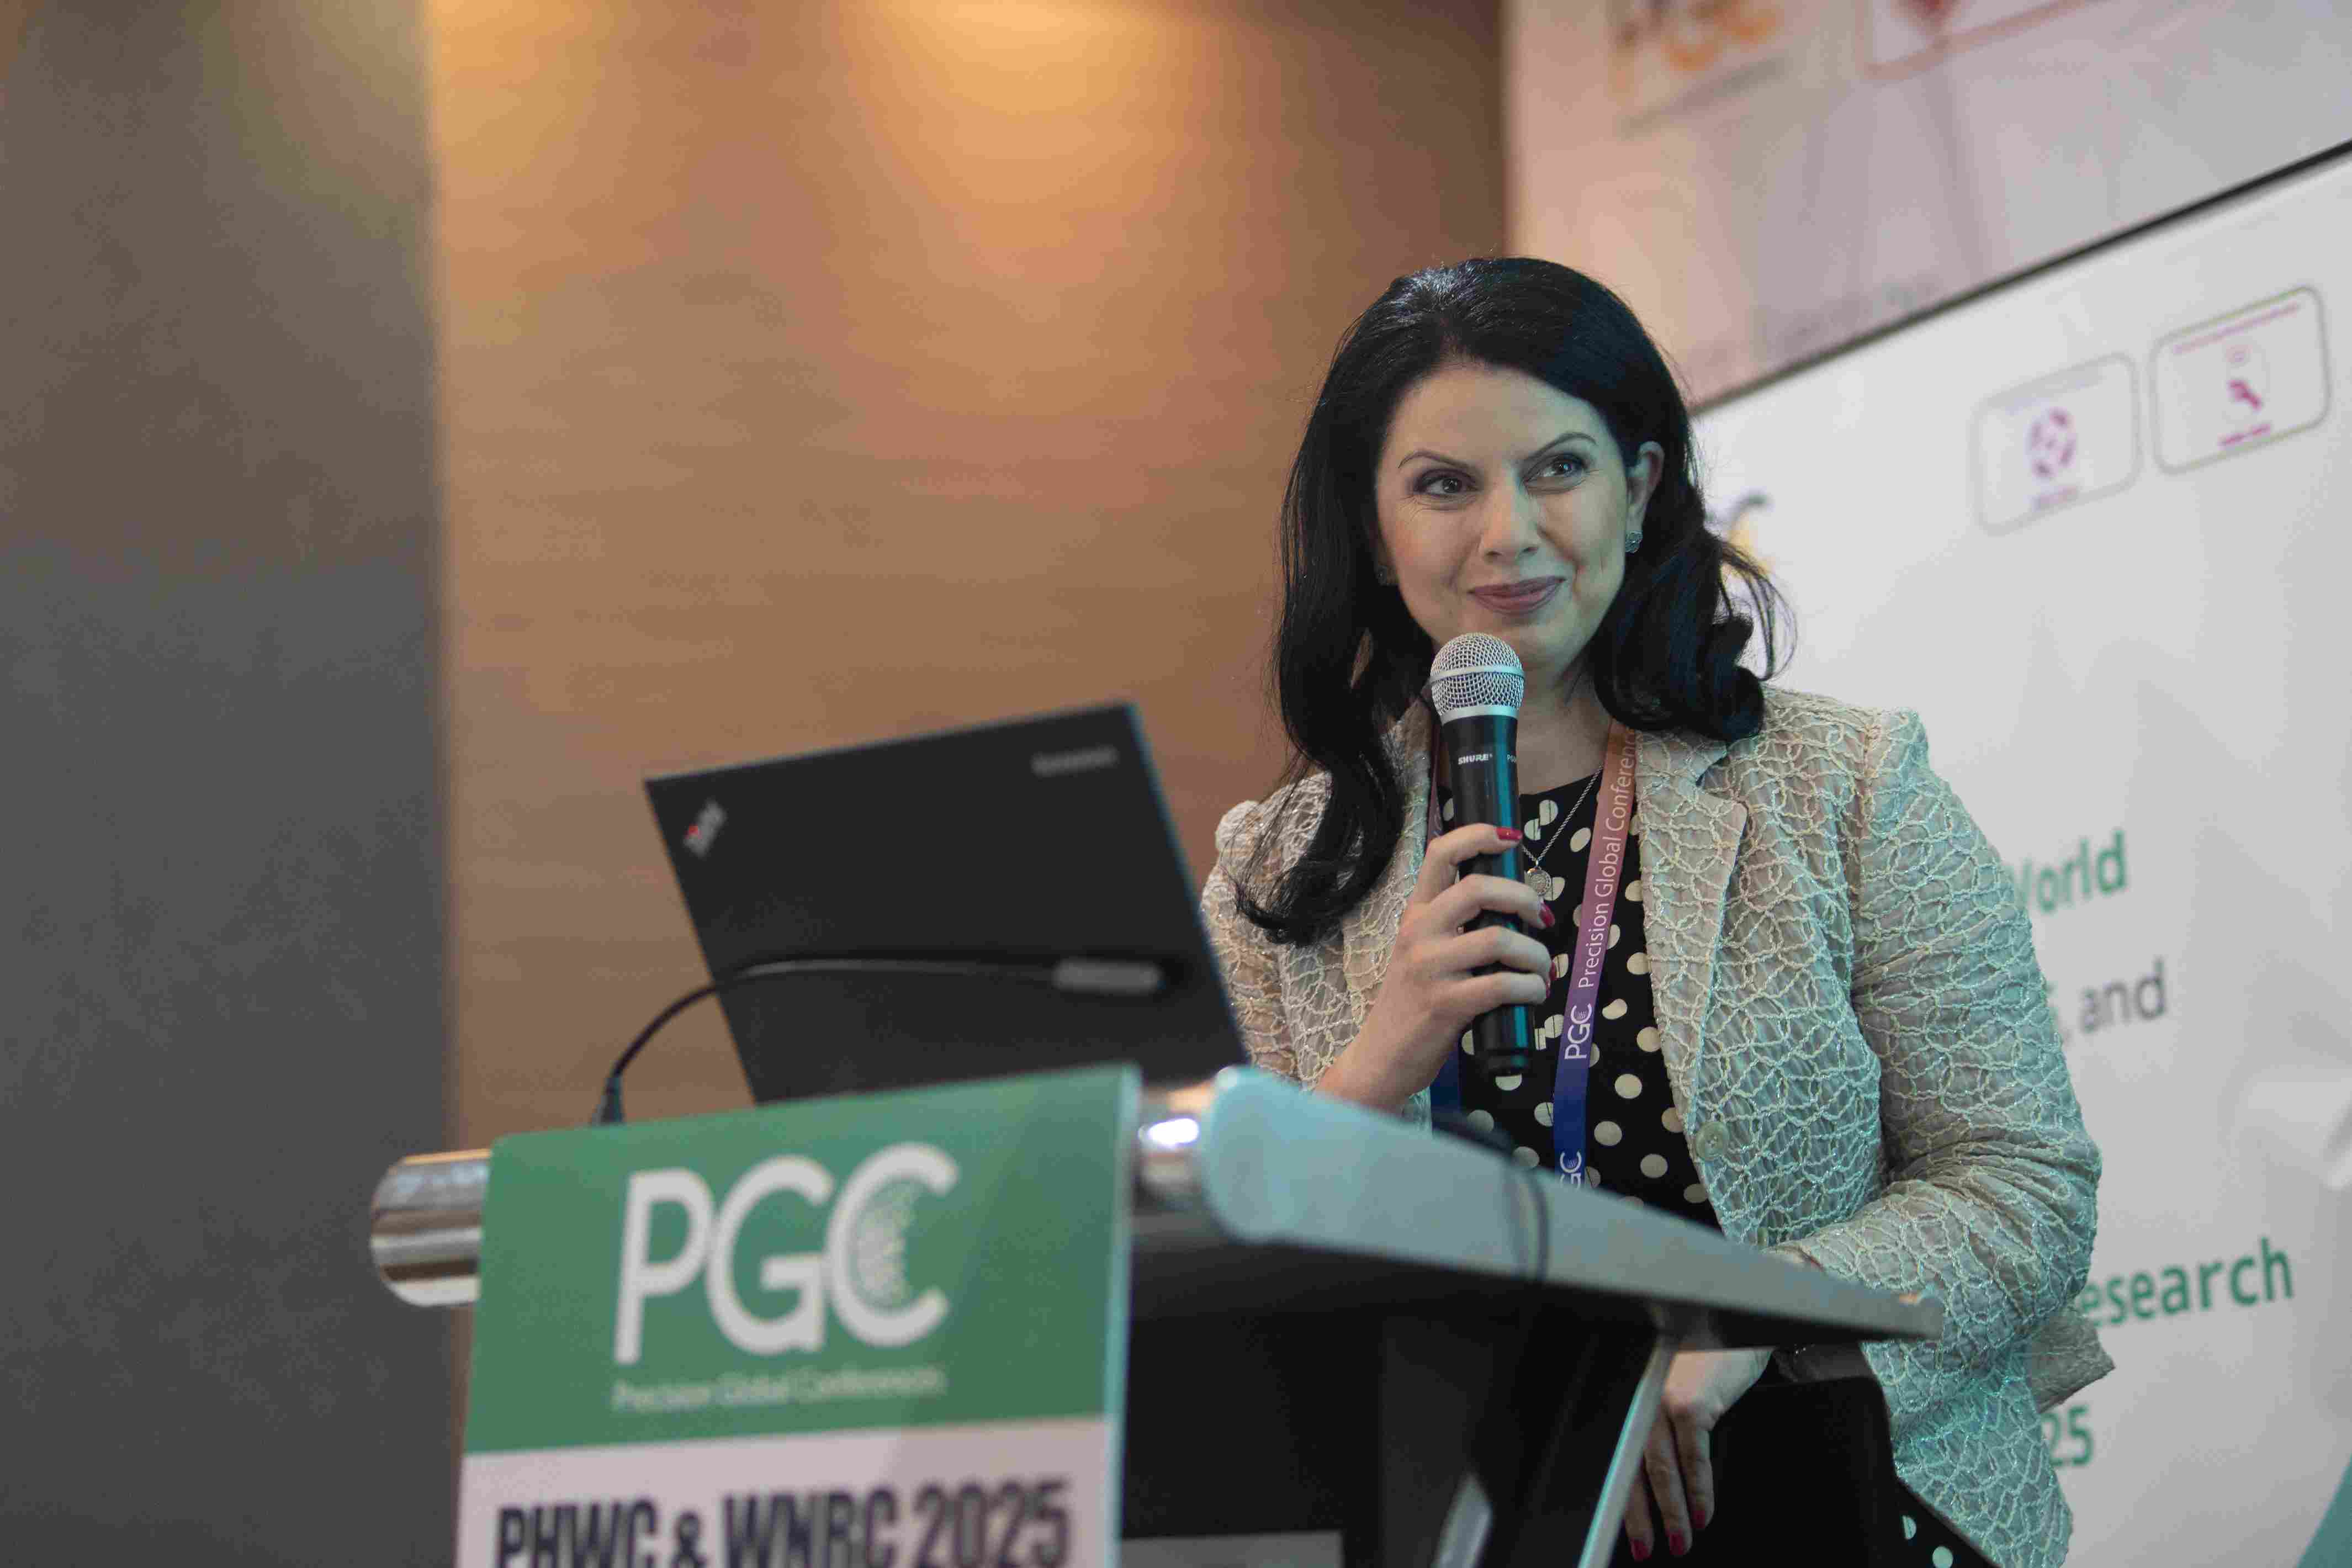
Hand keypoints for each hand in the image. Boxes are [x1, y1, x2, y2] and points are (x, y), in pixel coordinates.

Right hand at [1316, 823, 1552, 1111]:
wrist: (1382, 1057)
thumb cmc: (1413, 1003)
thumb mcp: (1423, 953)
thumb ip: (1456, 927)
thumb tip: (1515, 906)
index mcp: (1416, 914)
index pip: (1440, 854)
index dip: (1479, 836)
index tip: (1512, 839)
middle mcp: (1419, 933)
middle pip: (1477, 888)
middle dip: (1524, 897)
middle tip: (1543, 916)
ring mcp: (1429, 969)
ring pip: (1498, 939)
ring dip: (1535, 954)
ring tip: (1542, 969)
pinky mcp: (1445, 1005)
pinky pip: (1502, 985)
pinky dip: (1530, 987)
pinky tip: (1534, 993)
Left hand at [1621, 1346, 1770, 1559]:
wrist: (1726, 1321)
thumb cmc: (1698, 1357)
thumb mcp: (1669, 1389)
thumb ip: (1657, 1428)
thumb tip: (1656, 1485)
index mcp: (1630, 1399)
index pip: (1618, 1457)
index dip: (1619, 1498)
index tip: (1621, 1530)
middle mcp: (1638, 1399)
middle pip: (1631, 1469)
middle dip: (1637, 1516)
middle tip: (1645, 1550)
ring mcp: (1662, 1400)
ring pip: (1660, 1470)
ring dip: (1672, 1513)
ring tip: (1680, 1541)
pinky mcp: (1692, 1403)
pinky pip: (1693, 1458)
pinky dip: (1699, 1491)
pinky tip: (1703, 1513)